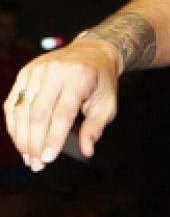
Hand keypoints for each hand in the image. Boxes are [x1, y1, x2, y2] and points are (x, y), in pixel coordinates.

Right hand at [5, 37, 121, 170]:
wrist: (92, 52)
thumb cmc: (101, 82)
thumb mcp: (108, 104)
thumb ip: (95, 127)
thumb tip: (87, 152)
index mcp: (79, 78)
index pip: (62, 114)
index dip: (53, 138)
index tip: (48, 159)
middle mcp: (55, 72)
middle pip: (38, 113)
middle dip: (35, 142)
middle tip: (37, 164)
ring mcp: (36, 70)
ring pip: (21, 109)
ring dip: (21, 137)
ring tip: (28, 157)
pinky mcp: (25, 73)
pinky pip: (13, 102)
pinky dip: (13, 124)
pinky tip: (19, 140)